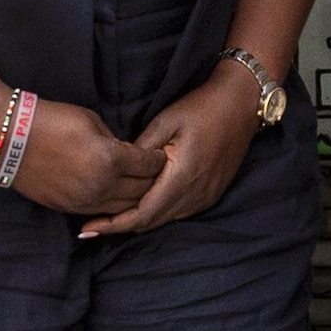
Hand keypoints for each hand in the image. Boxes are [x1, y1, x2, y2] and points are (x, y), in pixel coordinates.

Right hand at [10, 99, 163, 220]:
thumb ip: (115, 143)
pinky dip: (112, 206)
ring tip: (137, 185)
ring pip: (124, 208)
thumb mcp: (92, 121)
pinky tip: (116, 197)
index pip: (149, 166)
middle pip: (142, 190)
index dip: (158, 159)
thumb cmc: (52, 121)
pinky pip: (101, 212)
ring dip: (134, 197)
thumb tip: (127, 155)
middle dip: (152, 180)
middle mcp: (101, 186)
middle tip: (155, 172)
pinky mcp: (68, 209)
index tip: (161, 154)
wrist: (10, 138)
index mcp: (110, 160)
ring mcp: (84, 201)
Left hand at [80, 62, 261, 239]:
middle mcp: (195, 195)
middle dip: (120, 226)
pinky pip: (178, 213)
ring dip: (138, 221)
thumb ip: (140, 151)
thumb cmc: (202, 108)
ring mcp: (206, 197)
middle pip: (151, 222)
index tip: (89, 227)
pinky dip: (156, 213)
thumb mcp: (165, 121)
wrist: (241, 104)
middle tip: (90, 226)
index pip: (142, 214)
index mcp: (182, 178)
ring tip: (109, 219)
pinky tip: (139, 208)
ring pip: (164, 220)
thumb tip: (118, 171)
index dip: (114, 224)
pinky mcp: (211, 194)